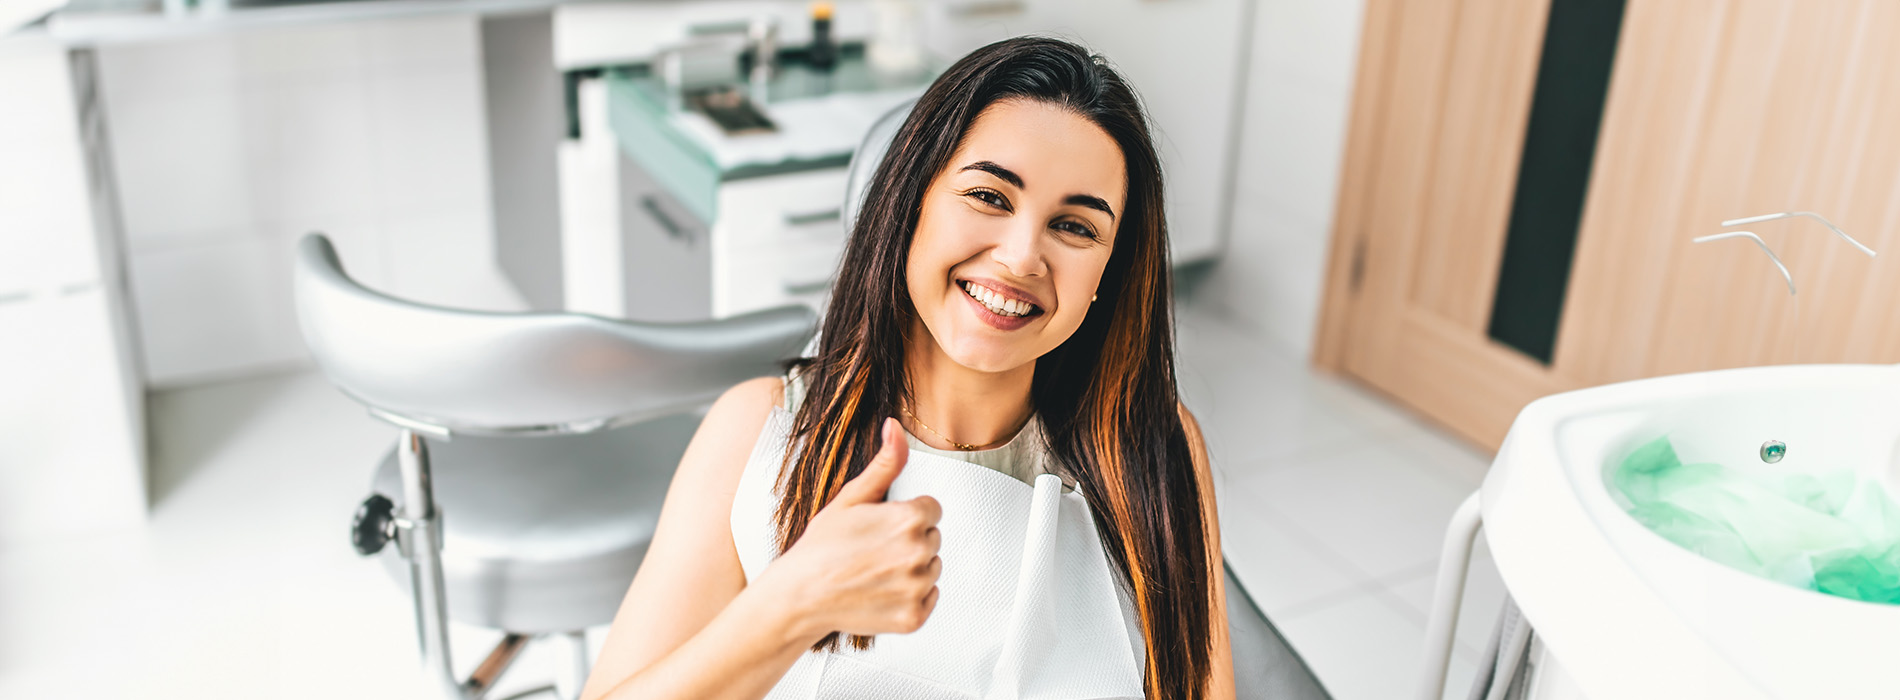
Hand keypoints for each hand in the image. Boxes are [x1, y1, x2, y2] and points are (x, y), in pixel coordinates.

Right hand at [759, 418, 942, 639]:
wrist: (799, 596)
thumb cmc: (821, 547)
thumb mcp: (851, 498)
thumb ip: (885, 464)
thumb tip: (895, 427)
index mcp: (909, 519)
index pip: (931, 509)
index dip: (904, 515)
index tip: (880, 527)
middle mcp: (919, 553)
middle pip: (932, 538)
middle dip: (908, 541)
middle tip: (872, 550)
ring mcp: (917, 588)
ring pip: (932, 568)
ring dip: (911, 569)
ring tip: (874, 571)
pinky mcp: (914, 617)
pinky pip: (929, 599)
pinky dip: (910, 598)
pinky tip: (881, 591)